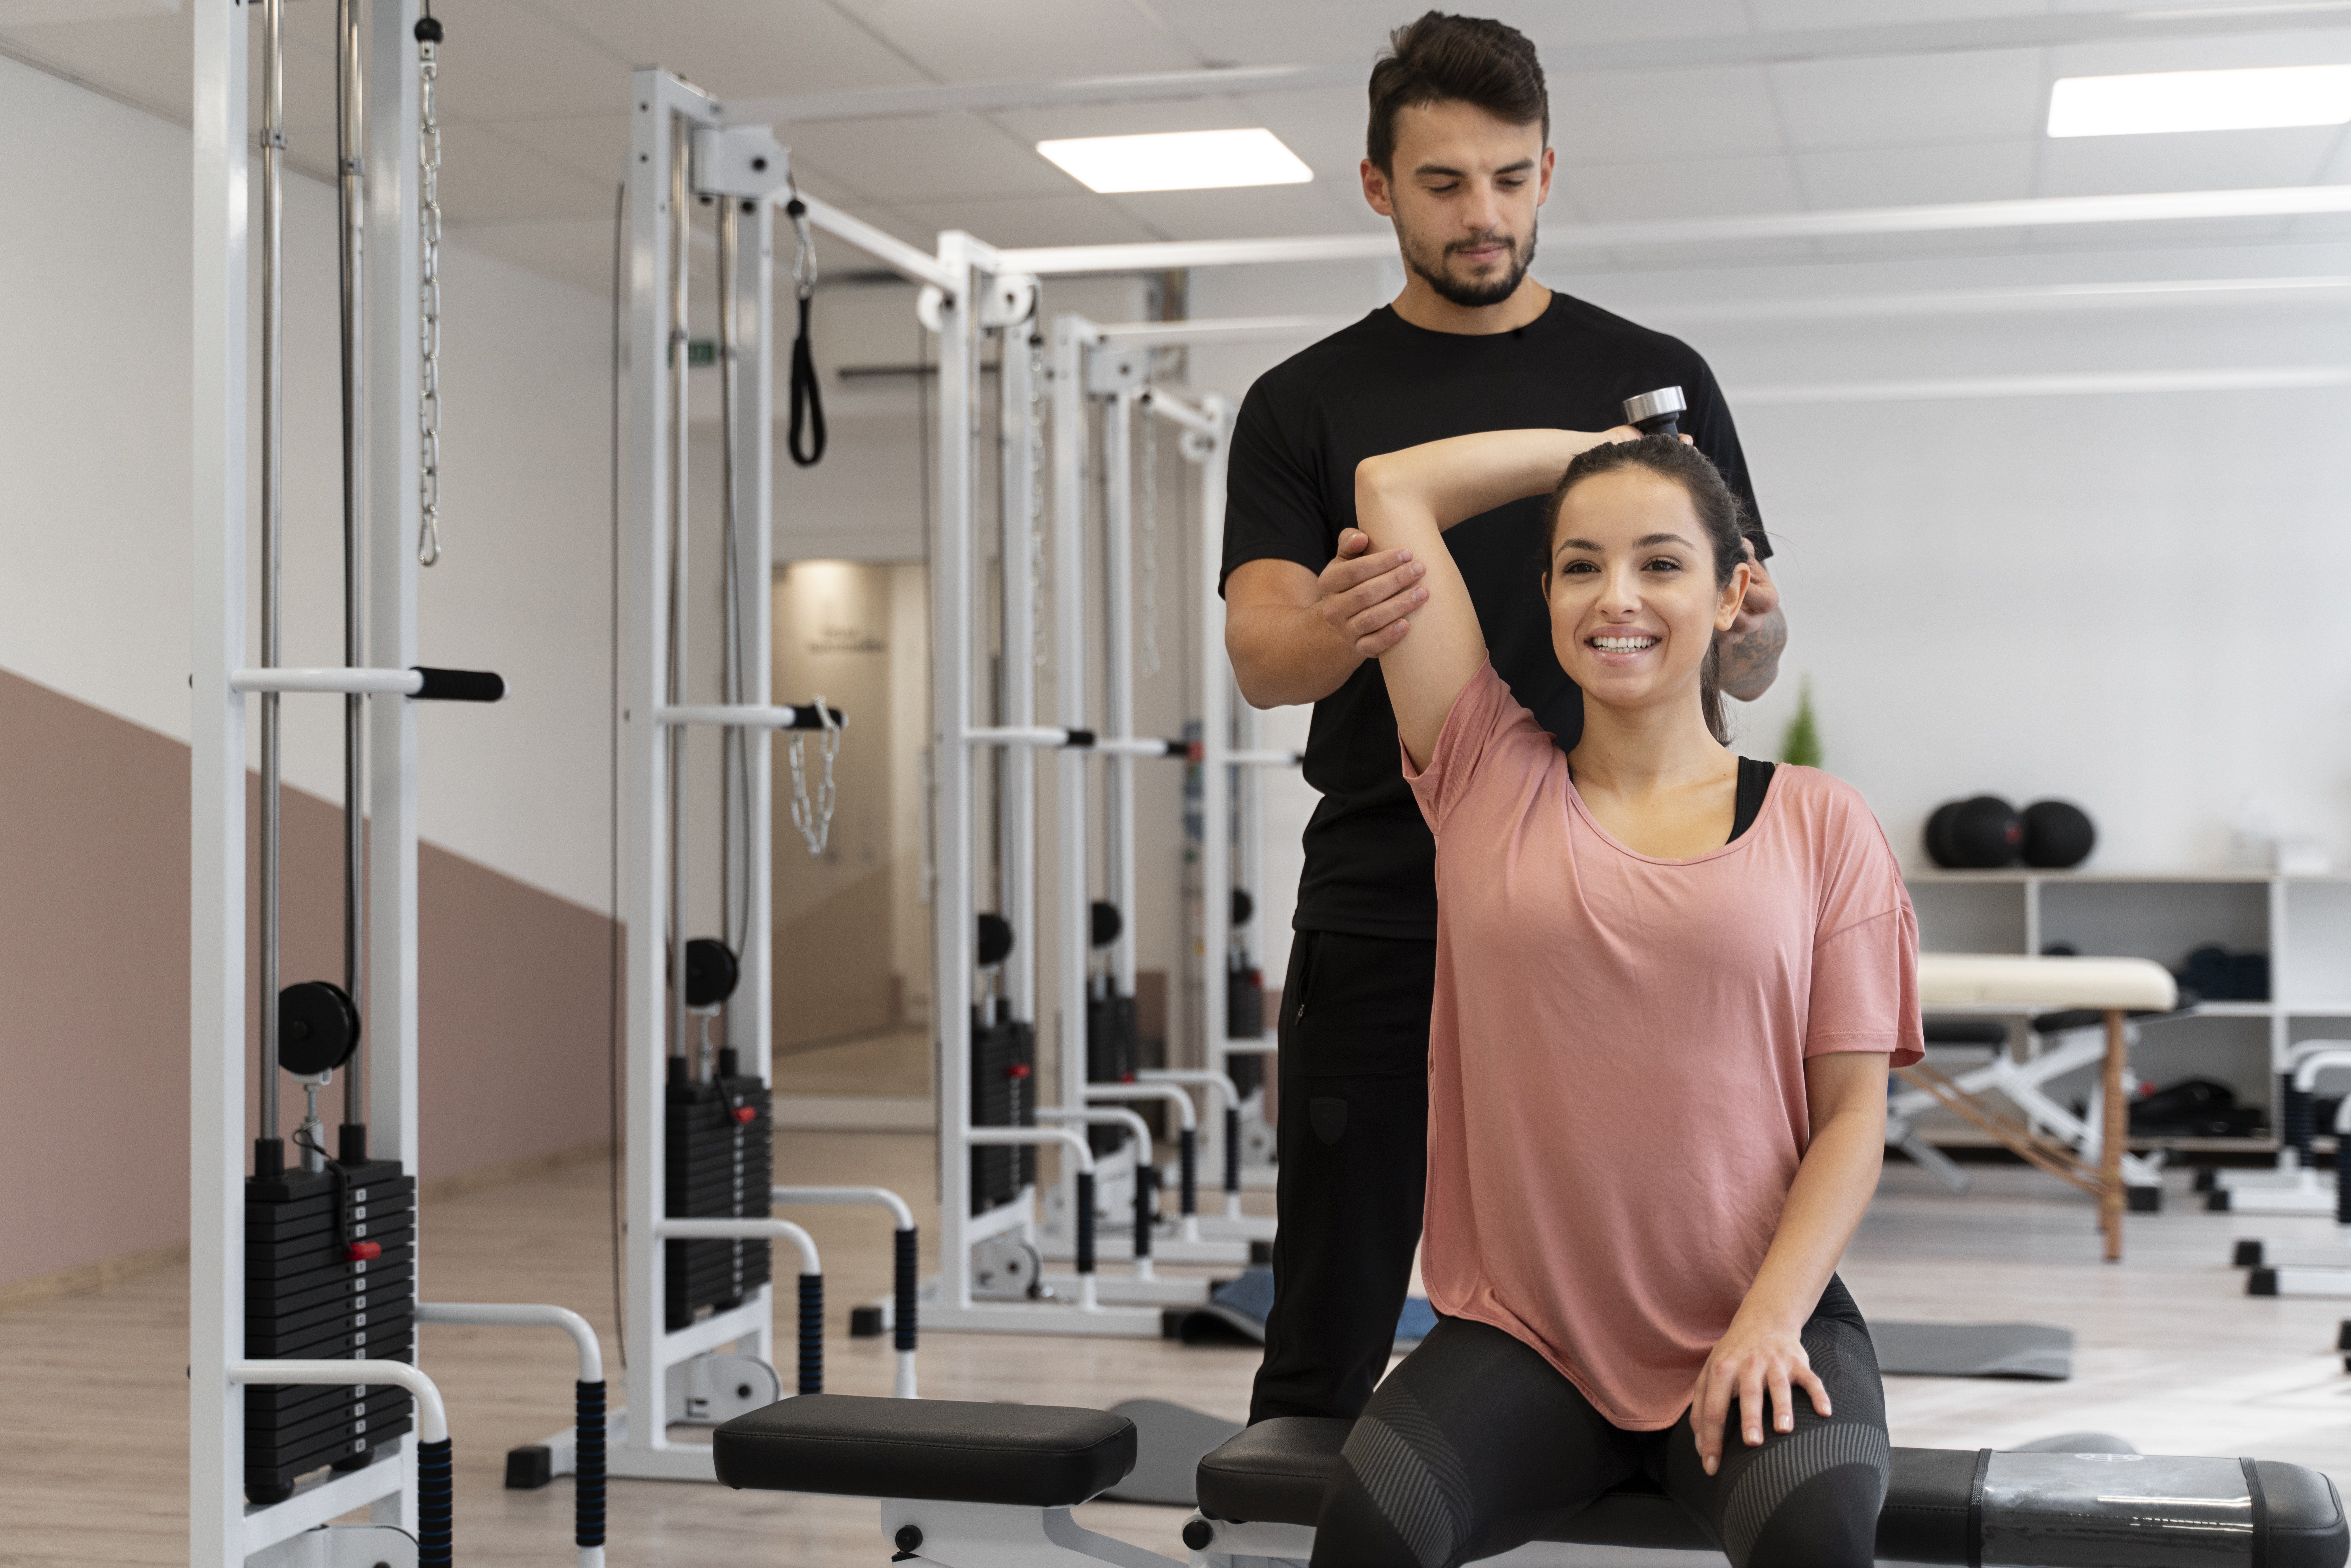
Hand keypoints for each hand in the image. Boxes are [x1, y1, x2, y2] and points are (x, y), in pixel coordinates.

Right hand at [1316, 528, 1428, 657]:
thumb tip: (1362, 537)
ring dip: (1399, 605)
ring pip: (1371, 619)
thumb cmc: (1355, 581)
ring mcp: (1344, 630)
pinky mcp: (1358, 647)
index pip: (1355, 571)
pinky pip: (1372, 645)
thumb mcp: (1346, 560)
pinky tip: (1408, 624)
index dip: (1382, 562)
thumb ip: (1350, 543)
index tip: (1408, 553)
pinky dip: (1389, 636)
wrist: (1347, 617)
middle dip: (1395, 580)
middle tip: (1420, 569)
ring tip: (1423, 593)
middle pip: (1365, 594)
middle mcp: (1332, 609)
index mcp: (1328, 582)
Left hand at [1687, 1313, 1829, 1475]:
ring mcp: (1775, 1363)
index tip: (1712, 1468)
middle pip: (1748, 1394)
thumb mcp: (1710, 1373)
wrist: (1763, 1319)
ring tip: (1784, 1430)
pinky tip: (1825, 1412)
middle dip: (1750, 1419)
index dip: (1711, 1439)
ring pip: (1779, 1386)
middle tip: (1752, 1443)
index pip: (1713, 1408)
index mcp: (1722, 1370)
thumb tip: (1700, 1446)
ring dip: (1782, 1408)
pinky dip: (1818, 1394)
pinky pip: (1810, 1379)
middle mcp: (1748, 1365)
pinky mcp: (1798, 1362)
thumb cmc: (1732, 1356)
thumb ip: (1701, 1407)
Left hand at [1713, 540, 1785, 699]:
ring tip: (1702, 609)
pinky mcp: (1727, 636)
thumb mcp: (1745, 556)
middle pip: (1748, 623)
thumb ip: (1744, 550)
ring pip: (1732, 633)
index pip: (1766, 601)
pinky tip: (1698, 619)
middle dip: (1729, 612)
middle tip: (1712, 600)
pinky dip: (1709, 631)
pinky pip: (1720, 640)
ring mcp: (1742, 629)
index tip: (1731, 583)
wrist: (1730, 583)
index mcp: (1767, 596)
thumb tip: (1739, 545)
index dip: (1749, 593)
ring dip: (1717, 621)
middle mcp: (1758, 616)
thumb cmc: (1739, 569)